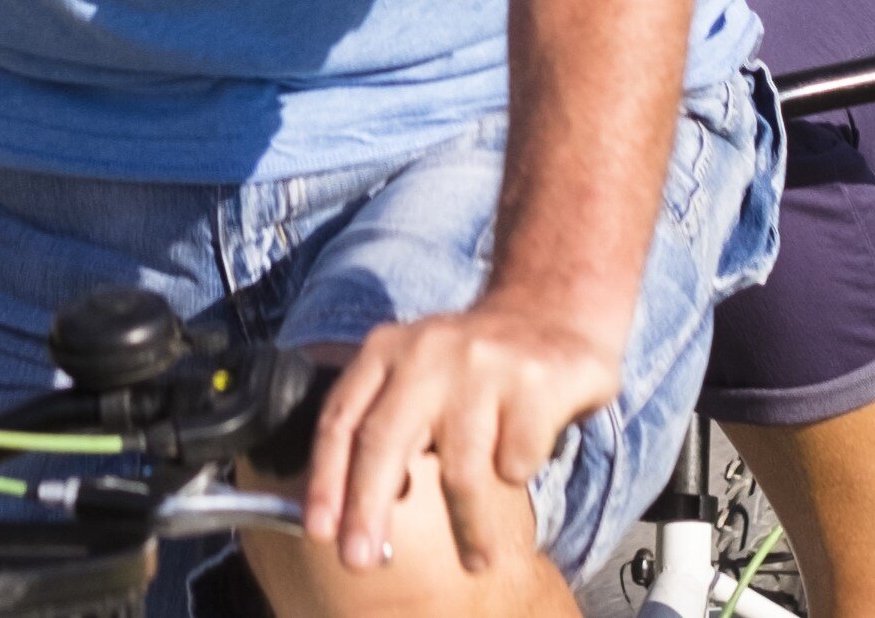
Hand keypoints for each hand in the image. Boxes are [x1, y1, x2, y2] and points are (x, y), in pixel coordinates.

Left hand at [290, 302, 620, 576]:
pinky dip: (517, 473)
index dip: (325, 481)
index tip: (320, 532)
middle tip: (360, 562)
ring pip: (459, 471)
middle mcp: (427, 350)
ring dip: (467, 527)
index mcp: (386, 350)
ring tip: (475, 558)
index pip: (342, 420)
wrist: (553, 312)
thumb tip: (356, 514)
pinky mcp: (534, 382)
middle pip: (384, 441)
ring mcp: (482, 364)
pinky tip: (524, 455)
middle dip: (367, 510)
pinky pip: (515, 463)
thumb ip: (385, 430)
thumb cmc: (473, 369)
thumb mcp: (416, 379)